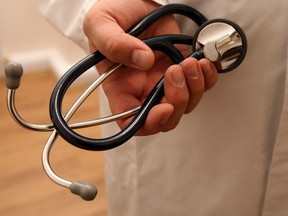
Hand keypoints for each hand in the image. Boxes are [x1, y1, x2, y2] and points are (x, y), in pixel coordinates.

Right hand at [83, 0, 217, 134]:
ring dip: (195, 87)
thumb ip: (114, 43)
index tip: (164, 107)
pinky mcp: (182, 69)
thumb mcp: (100, 24)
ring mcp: (164, 81)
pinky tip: (203, 62)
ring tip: (190, 62)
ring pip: (187, 104)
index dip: (149, 123)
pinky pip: (201, 85)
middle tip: (176, 71)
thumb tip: (143, 60)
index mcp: (120, 88)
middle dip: (178, 100)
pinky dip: (208, 77)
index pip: (131, 121)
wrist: (135, 2)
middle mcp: (143, 89)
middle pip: (166, 118)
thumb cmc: (114, 15)